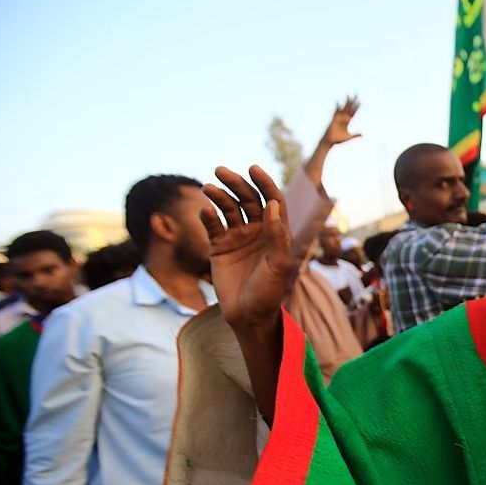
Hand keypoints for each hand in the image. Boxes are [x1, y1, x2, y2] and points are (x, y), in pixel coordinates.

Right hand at [200, 166, 294, 330]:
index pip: (272, 200)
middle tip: (221, 171)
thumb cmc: (269, 291)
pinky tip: (206, 212)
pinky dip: (209, 217)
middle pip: (247, 199)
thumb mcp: (280, 264)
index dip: (264, 183)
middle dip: (236, 184)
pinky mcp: (219, 247)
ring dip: (219, 196)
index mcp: (276, 232)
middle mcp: (257, 230)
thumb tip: (272, 204)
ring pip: (228, 209)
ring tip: (208, 188)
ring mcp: (238, 237)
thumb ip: (278, 235)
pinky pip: (213, 226)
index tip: (253, 169)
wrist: (248, 315)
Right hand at [322, 96, 361, 145]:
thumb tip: (362, 135)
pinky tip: (337, 102)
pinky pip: (335, 113)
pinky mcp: (333, 120)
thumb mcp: (349, 137)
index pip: (353, 112)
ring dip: (346, 102)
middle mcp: (343, 118)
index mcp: (347, 121)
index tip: (360, 102)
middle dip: (352, 101)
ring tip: (348, 96)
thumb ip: (355, 135)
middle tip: (356, 94)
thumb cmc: (338, 139)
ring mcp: (338, 118)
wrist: (329, 141)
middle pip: (349, 108)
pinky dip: (337, 108)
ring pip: (343, 109)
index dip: (356, 107)